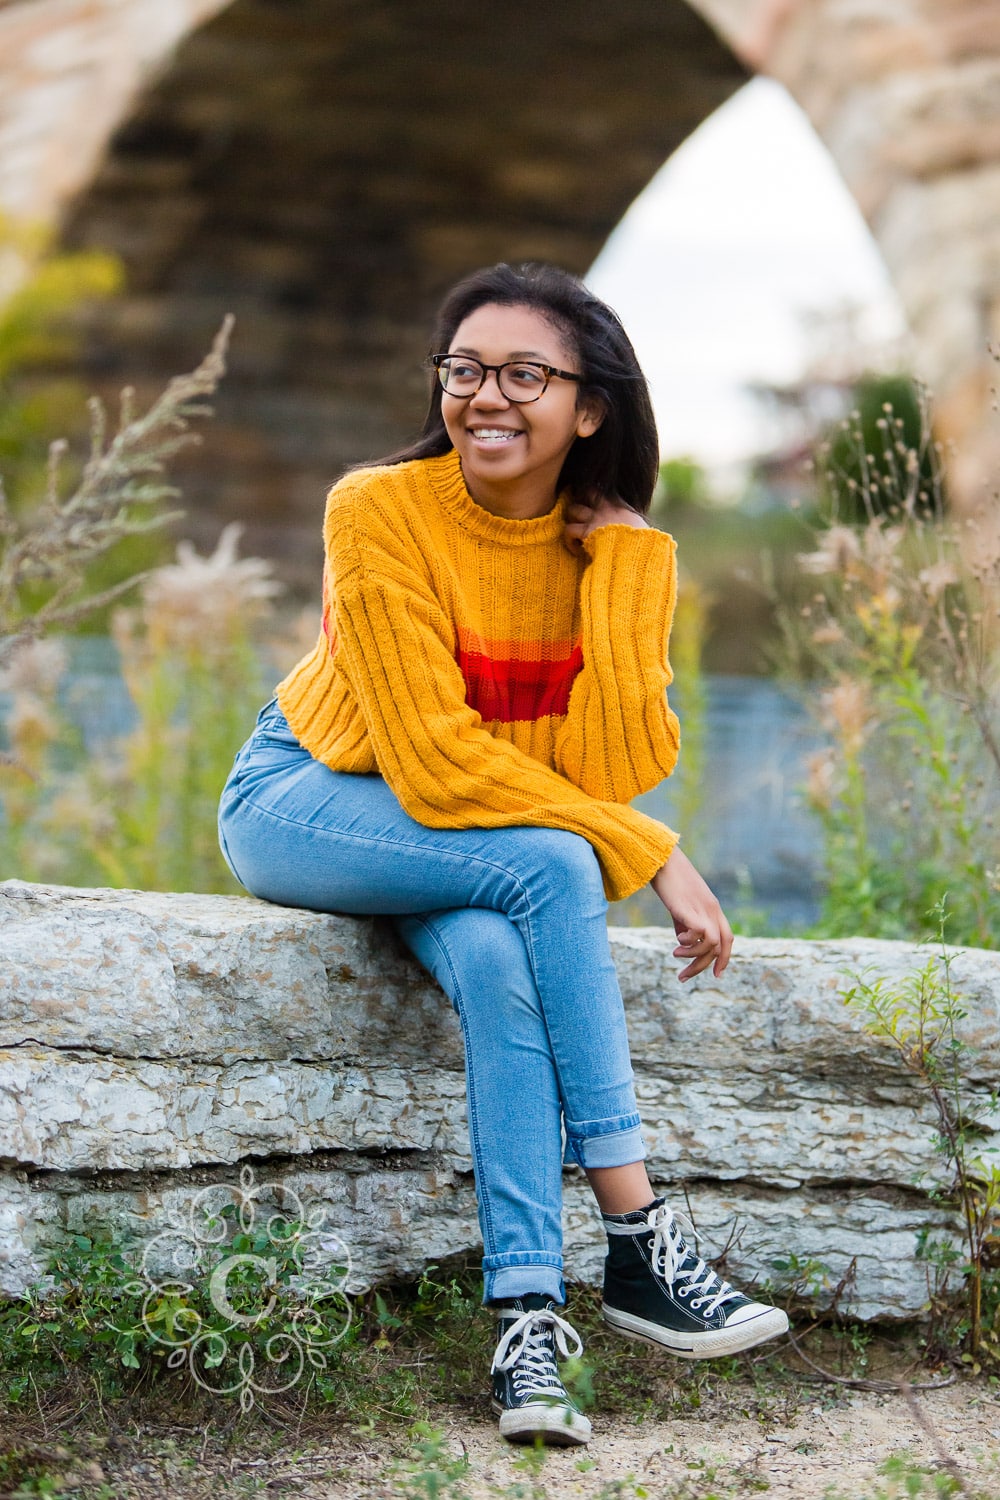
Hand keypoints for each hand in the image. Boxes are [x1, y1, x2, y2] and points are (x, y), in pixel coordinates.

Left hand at [562, 494, 648, 554]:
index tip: (591, 504)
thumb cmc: (643, 545)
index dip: (595, 495)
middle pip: (586, 492)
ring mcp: (595, 518)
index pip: (603, 490)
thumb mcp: (640, 528)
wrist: (637, 551)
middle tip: (579, 517)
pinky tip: (577, 551)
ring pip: (573, 509)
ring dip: (572, 521)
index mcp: (621, 506)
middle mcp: (606, 507)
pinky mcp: (586, 531)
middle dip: (580, 502)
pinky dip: (569, 541)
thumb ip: (631, 525)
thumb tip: (635, 531)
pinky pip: (569, 530)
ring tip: (576, 536)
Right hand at [650, 846, 732, 981]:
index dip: (724, 959)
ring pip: (713, 945)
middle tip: (683, 977)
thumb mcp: (680, 904)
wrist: (661, 859)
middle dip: (703, 967)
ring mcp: (704, 909)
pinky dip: (690, 943)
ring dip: (693, 957)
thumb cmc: (668, 879)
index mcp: (713, 908)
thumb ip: (685, 921)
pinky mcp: (692, 909)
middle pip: (720, 947)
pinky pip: (702, 934)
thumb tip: (684, 940)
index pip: (728, 939)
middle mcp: (713, 910)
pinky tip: (677, 939)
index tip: (715, 975)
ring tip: (675, 954)